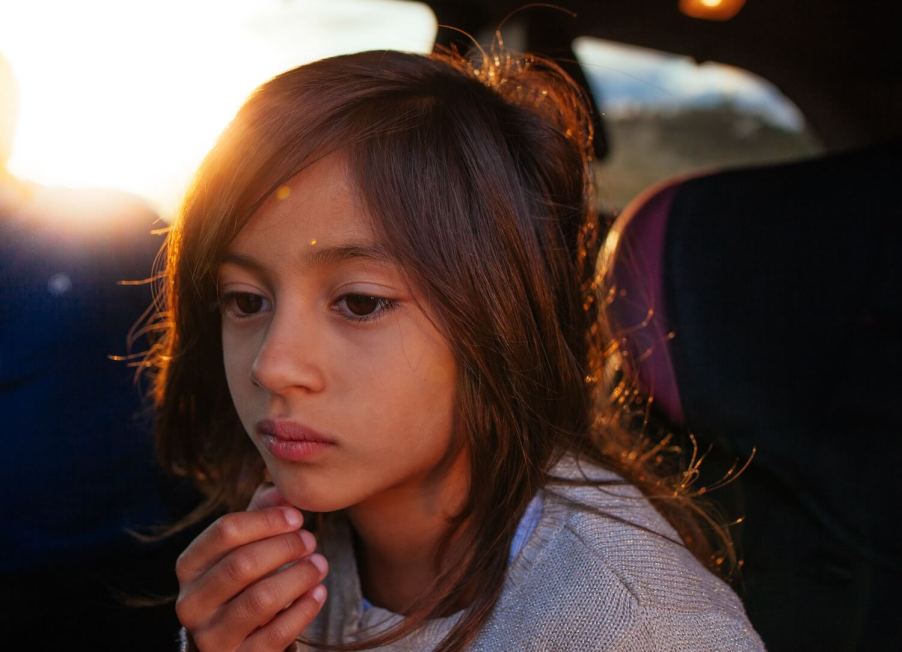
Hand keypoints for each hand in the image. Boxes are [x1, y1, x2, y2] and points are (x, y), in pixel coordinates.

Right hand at [175, 485, 327, 650]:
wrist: (239, 641)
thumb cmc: (245, 582)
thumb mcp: (246, 546)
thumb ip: (260, 514)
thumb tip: (281, 489)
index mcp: (189, 566)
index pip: (224, 531)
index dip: (266, 520)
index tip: (297, 517)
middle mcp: (191, 603)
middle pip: (241, 564)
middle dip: (284, 548)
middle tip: (312, 541)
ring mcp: (211, 636)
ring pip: (259, 601)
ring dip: (297, 577)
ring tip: (320, 564)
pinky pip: (275, 635)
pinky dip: (302, 610)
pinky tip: (318, 593)